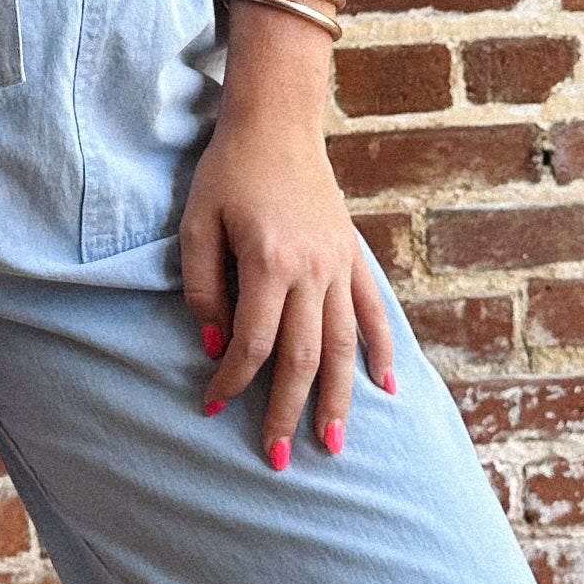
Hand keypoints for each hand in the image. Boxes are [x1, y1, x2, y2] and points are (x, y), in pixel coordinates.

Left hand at [178, 96, 396, 470]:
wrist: (277, 122)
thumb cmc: (227, 172)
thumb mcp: (196, 225)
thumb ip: (204, 290)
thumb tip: (218, 348)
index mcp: (270, 262)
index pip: (252, 343)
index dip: (231, 381)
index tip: (210, 406)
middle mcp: (312, 270)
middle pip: (303, 357)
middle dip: (288, 412)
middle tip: (277, 461)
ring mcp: (339, 264)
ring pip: (344, 345)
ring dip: (340, 399)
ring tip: (334, 446)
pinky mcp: (353, 255)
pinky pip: (372, 311)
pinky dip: (382, 350)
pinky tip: (387, 388)